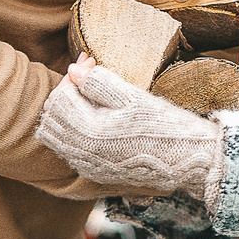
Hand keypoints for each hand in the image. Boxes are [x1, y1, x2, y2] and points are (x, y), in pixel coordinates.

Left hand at [36, 62, 225, 198]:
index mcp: (89, 132)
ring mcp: (86, 166)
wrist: (188, 162)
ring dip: (65, 114)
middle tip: (88, 81)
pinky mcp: (94, 173)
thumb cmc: (166, 126)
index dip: (73, 77)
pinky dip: (72, 132)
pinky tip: (94, 120)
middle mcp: (82, 154)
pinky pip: (66, 151)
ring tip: (90, 99)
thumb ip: (99, 82)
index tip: (91, 64)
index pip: (59, 97)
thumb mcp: (134, 97)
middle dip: (65, 95)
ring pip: (53, 136)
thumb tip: (72, 70)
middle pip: (50, 117)